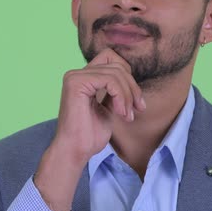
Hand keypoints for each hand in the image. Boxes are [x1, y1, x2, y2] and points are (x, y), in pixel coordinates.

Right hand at [34, 48, 145, 210]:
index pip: (111, 58)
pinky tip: (120, 113)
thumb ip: (115, 92)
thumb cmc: (89, 135)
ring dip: (128, 95)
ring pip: (116, 72)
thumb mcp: (108, 109)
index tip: (136, 102)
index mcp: (83, 78)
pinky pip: (110, 80)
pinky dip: (121, 97)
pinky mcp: (76, 83)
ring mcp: (75, 76)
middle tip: (136, 110)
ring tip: (127, 116)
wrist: (74, 151)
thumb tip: (131, 80)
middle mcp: (76, 74)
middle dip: (132, 88)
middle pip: (117, 66)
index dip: (127, 76)